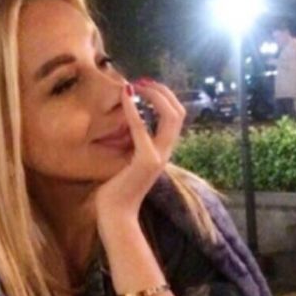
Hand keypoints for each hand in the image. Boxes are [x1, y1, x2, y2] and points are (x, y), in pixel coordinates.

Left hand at [93, 79, 185, 226]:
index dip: (165, 97)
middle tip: (142, 80)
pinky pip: (142, 129)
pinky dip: (133, 109)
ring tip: (136, 84)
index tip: (146, 85)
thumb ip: (131, 144)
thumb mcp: (127, 162)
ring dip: (154, 95)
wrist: (116, 215)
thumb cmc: (117, 191)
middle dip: (162, 91)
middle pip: (178, 112)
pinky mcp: (145, 161)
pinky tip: (125, 95)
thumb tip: (123, 126)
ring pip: (170, 116)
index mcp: (163, 152)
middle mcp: (166, 153)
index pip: (176, 117)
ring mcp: (158, 156)